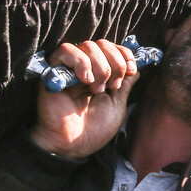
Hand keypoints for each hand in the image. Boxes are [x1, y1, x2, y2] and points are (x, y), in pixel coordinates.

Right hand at [29, 40, 139, 158]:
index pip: (113, 47)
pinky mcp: (52, 72)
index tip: (131, 69)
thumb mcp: (118, 105)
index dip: (125, 54)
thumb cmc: (94, 130)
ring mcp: (69, 68)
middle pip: (102, 43)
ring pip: (87, 45)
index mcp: (100, 73)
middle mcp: (85, 67)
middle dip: (114, 63)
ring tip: (96, 89)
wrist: (73, 146)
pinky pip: (65, 50)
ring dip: (99, 66)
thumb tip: (137, 66)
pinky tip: (85, 80)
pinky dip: (80, 62)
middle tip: (112, 86)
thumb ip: (126, 84)